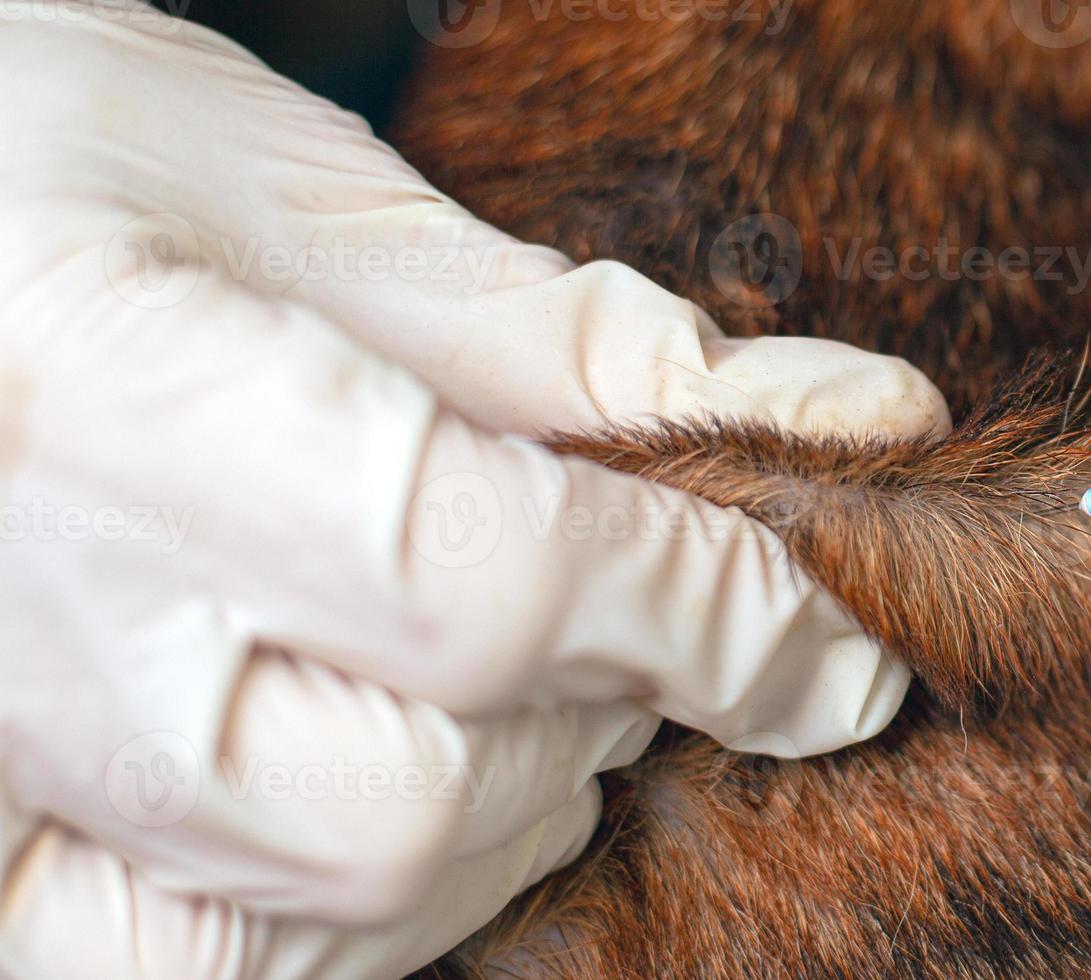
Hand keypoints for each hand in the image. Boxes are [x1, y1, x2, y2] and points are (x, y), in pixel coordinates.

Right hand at [0, 3, 947, 976]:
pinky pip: (207, 959)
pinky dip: (348, 896)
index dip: (706, 617)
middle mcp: (20, 622)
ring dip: (497, 798)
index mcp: (104, 404)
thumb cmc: (39, 156)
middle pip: (422, 797)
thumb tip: (854, 422)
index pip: (491, 585)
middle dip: (601, 706)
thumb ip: (580, 343)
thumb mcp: (304, 199)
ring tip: (480, 662)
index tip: (836, 639)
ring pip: (339, 897)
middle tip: (618, 601)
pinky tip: (374, 763)